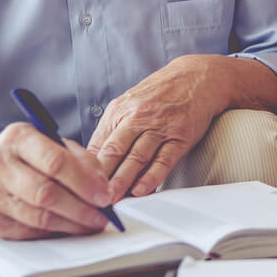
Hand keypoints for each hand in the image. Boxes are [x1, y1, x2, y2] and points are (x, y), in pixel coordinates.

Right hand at [0, 123, 114, 239]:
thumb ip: (81, 160)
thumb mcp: (54, 143)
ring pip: (39, 217)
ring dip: (71, 224)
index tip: (104, 195)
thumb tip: (102, 187)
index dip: (84, 182)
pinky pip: (29, 232)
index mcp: (18, 137)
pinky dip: (53, 232)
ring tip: (90, 224)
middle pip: (47, 194)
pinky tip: (67, 227)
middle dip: (81, 208)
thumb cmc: (27, 155)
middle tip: (102, 216)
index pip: (56, 162)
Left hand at [87, 55, 224, 198]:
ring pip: (137, 157)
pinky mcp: (180, 136)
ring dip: (123, 181)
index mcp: (120, 111)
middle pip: (115, 151)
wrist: (196, 78)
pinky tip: (142, 189)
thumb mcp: (129, 104)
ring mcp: (160, 127)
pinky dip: (152, 176)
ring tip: (112, 199)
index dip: (87, 167)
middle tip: (92, 197)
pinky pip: (164, 159)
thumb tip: (92, 160)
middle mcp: (138, 117)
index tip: (80, 186)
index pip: (98, 143)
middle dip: (101, 177)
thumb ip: (111, 130)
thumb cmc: (160, 94)